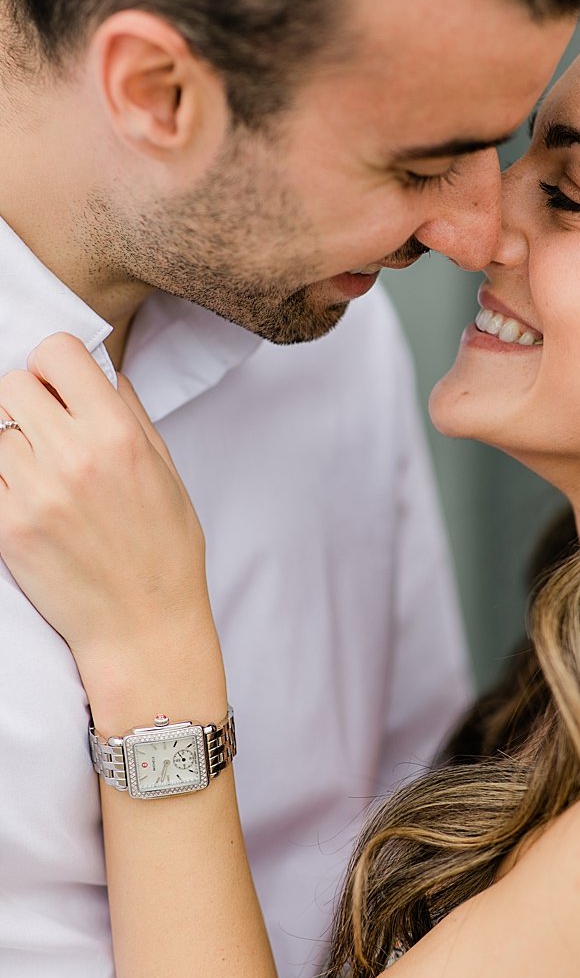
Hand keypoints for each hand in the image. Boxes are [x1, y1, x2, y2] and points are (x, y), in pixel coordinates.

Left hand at [0, 335, 211, 685]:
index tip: (62, 389)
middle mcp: (74, 457)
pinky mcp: (7, 528)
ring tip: (40, 475)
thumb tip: (99, 371)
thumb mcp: (166, 471)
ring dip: (11, 446)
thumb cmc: (162, 551)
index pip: (56, 352)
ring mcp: (35, 494)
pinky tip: (28, 501)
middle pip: (12, 385)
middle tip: (48, 433)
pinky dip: (3, 483)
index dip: (55, 366)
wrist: (142, 626)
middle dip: (28, 403)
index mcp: (117, 434)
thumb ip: (129, 413)